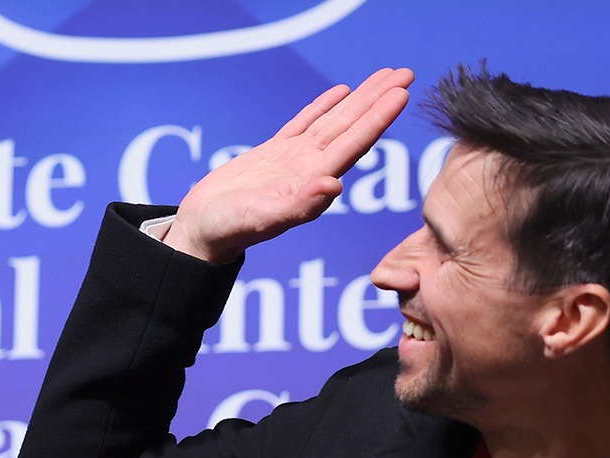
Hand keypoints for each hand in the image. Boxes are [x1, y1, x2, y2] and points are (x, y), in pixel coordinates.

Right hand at [164, 67, 413, 262]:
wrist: (203, 231)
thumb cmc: (229, 229)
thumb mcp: (263, 218)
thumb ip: (300, 205)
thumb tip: (334, 185)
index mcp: (313, 181)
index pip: (355, 143)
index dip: (379, 117)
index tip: (401, 93)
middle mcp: (310, 167)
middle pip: (352, 126)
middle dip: (379, 100)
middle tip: (406, 73)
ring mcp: (293, 159)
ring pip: (334, 121)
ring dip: (360, 99)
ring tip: (385, 76)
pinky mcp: (273, 153)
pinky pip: (305, 123)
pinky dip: (324, 106)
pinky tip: (341, 92)